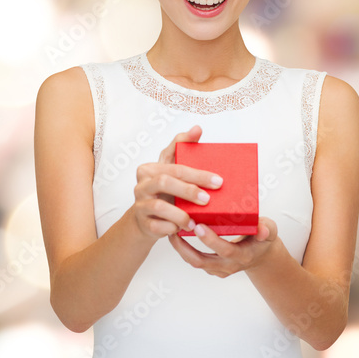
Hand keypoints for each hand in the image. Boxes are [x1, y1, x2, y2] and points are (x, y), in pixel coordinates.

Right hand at [129, 125, 224, 241]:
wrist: (146, 220)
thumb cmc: (164, 191)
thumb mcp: (171, 168)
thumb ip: (182, 147)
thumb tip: (197, 128)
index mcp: (150, 169)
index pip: (176, 167)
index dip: (198, 174)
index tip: (218, 181)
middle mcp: (142, 185)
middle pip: (165, 182)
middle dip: (188, 190)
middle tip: (207, 199)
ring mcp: (140, 205)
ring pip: (158, 206)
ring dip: (180, 214)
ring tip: (195, 221)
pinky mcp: (143, 223)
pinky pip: (157, 226)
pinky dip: (171, 228)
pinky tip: (182, 229)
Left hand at [168, 216, 278, 277]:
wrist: (260, 255)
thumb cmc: (262, 239)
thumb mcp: (270, 232)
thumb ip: (267, 229)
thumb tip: (262, 229)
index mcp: (242, 256)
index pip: (225, 250)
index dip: (211, 240)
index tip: (199, 226)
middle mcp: (228, 266)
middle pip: (202, 261)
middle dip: (185, 246)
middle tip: (175, 228)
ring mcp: (218, 269)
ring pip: (194, 262)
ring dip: (180, 248)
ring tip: (171, 230)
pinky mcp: (211, 268)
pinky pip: (194, 260)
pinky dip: (183, 248)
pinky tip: (176, 233)